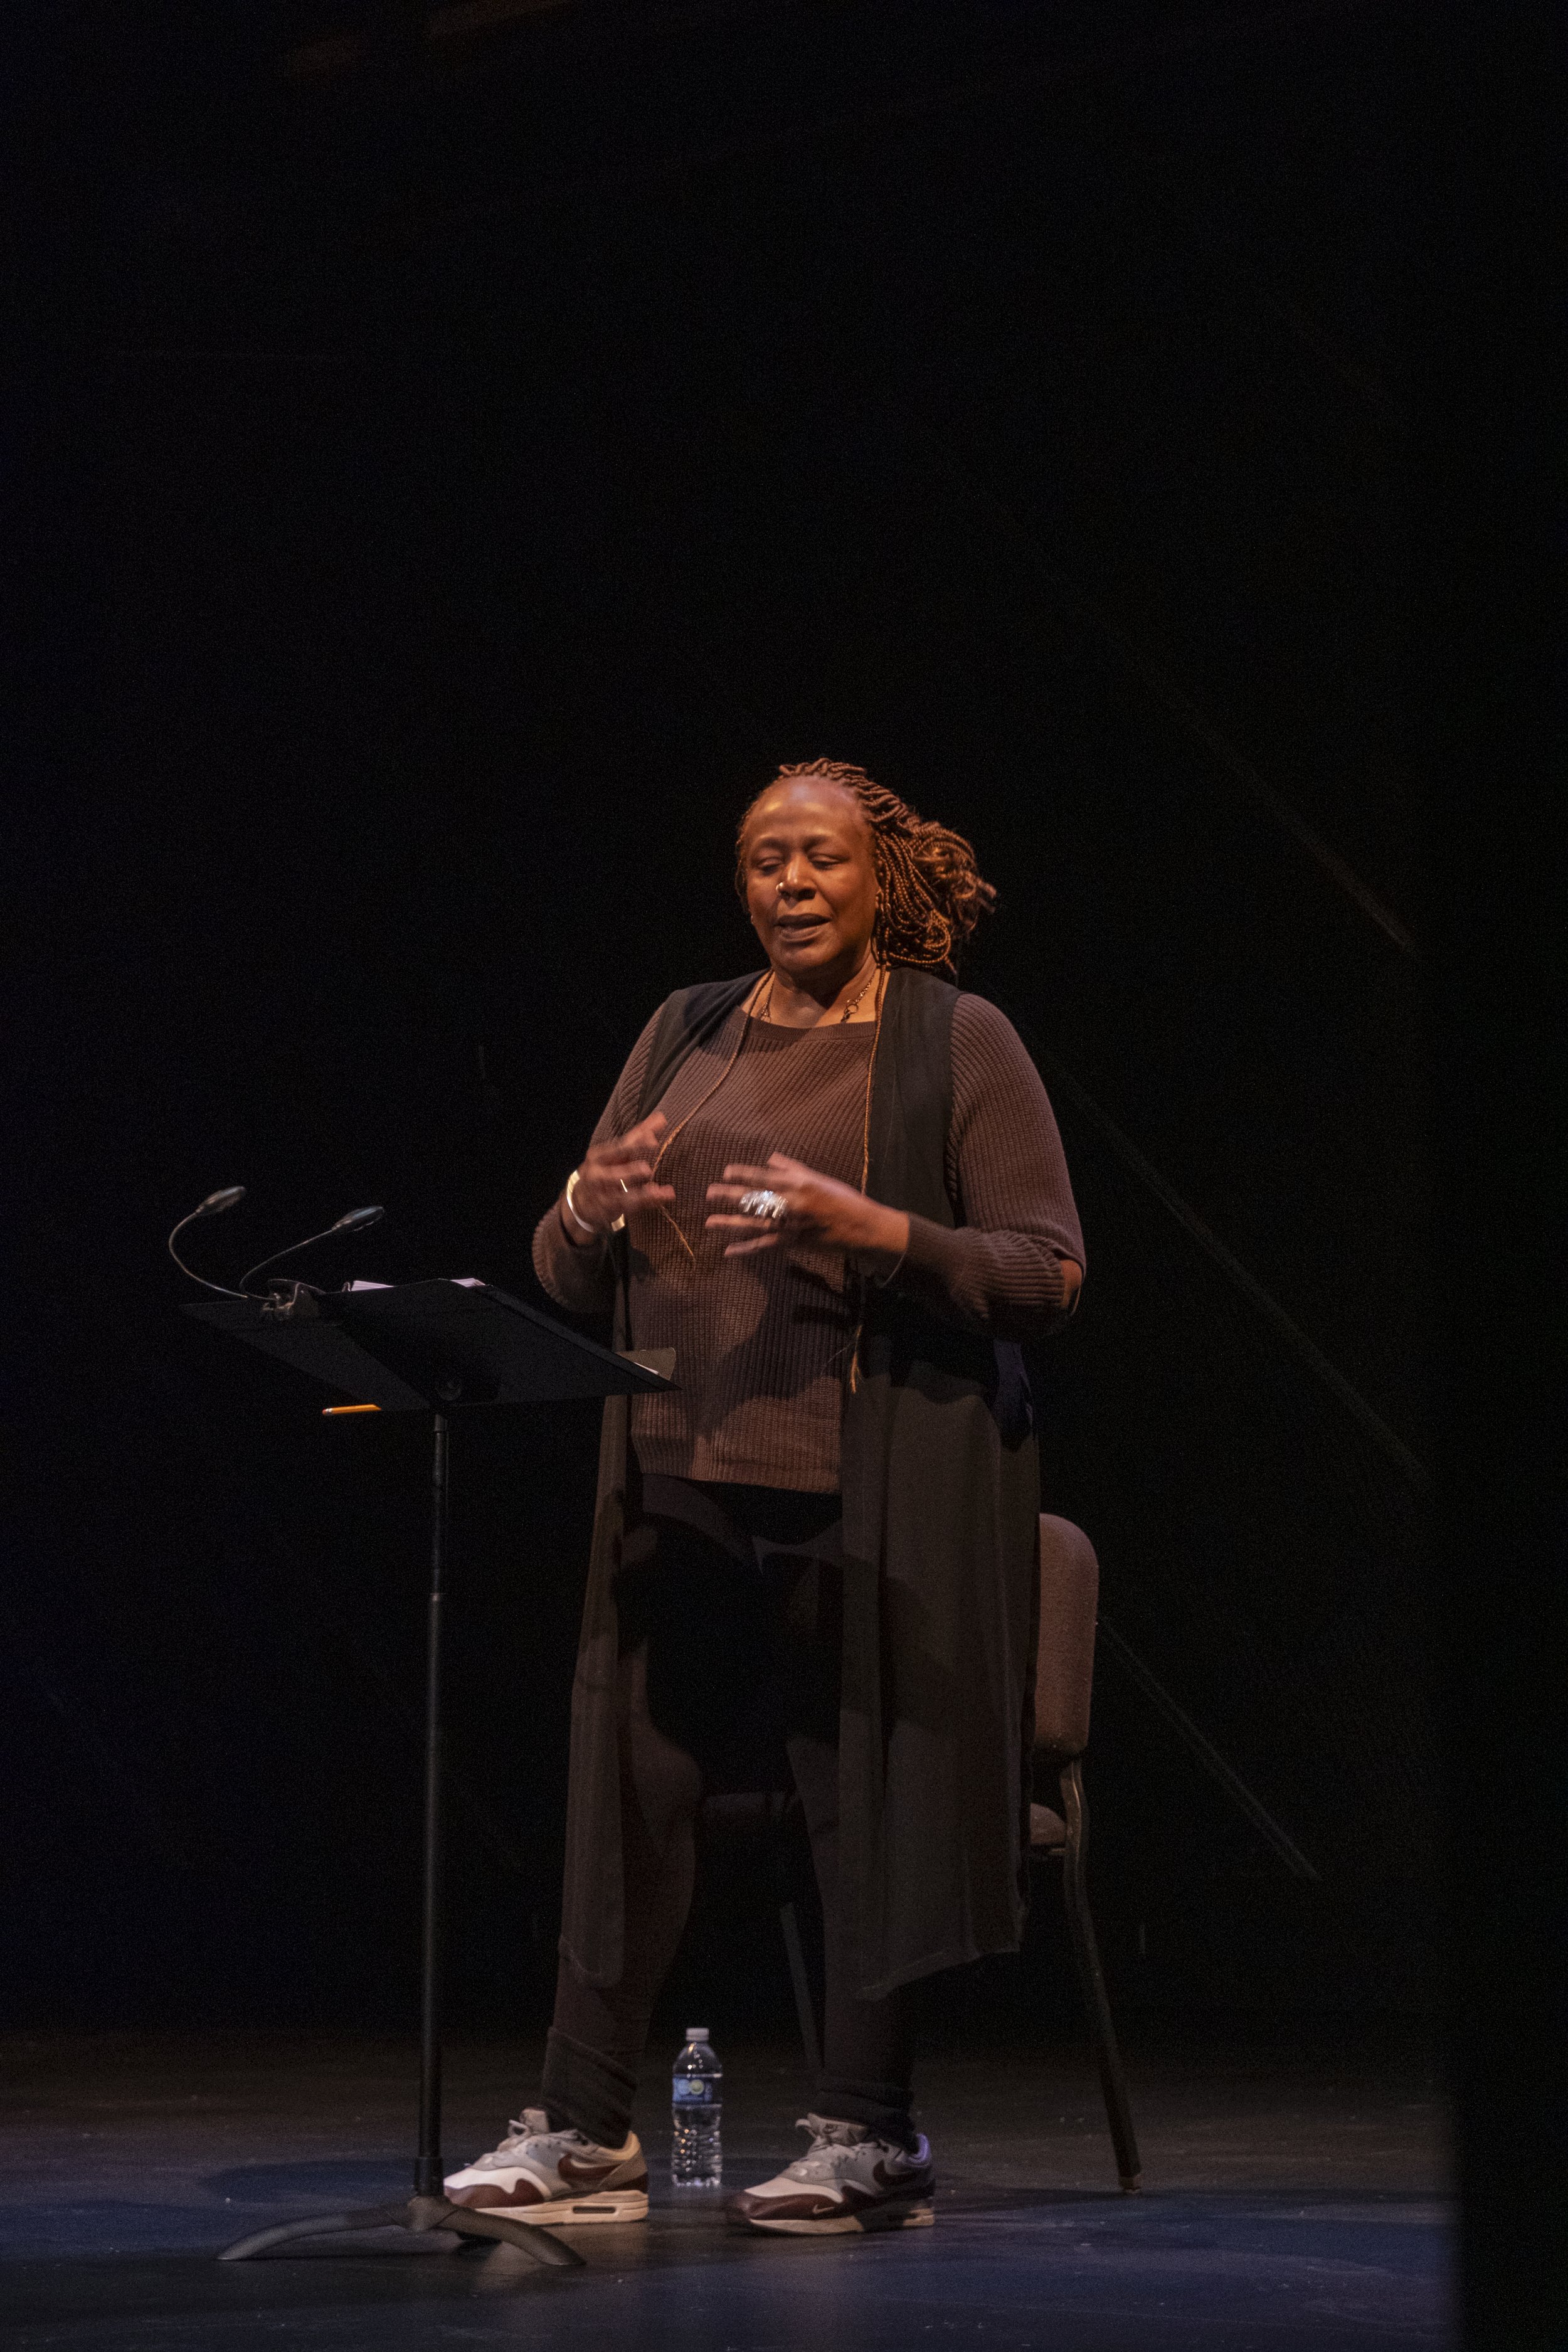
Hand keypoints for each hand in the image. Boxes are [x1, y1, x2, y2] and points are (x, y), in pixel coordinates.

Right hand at [562, 1113, 675, 1242]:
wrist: (581, 1201)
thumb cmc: (605, 1171)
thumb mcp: (617, 1154)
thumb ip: (638, 1136)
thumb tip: (661, 1117)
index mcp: (598, 1156)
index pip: (619, 1148)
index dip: (636, 1143)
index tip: (653, 1139)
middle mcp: (595, 1174)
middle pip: (613, 1173)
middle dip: (629, 1171)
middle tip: (646, 1169)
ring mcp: (600, 1194)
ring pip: (619, 1194)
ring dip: (638, 1192)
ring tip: (653, 1188)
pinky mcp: (607, 1209)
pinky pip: (628, 1205)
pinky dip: (644, 1201)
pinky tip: (657, 1196)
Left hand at [705, 1153, 908, 1267]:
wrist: (863, 1228)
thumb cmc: (844, 1199)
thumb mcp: (820, 1178)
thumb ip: (793, 1168)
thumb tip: (770, 1158)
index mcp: (800, 1184)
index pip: (765, 1176)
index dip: (744, 1174)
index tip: (726, 1171)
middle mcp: (793, 1203)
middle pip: (755, 1199)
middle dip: (730, 1196)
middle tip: (709, 1194)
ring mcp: (791, 1225)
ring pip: (754, 1224)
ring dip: (730, 1223)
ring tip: (709, 1223)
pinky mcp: (793, 1243)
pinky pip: (765, 1247)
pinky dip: (746, 1249)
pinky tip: (729, 1251)